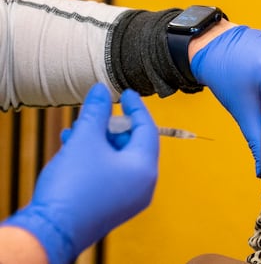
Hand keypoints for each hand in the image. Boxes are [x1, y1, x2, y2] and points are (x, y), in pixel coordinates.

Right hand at [2, 84, 158, 263]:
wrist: (51, 231)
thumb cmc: (73, 187)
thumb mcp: (86, 140)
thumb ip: (97, 112)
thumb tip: (102, 91)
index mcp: (145, 168)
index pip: (147, 129)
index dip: (136, 108)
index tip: (127, 94)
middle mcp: (143, 186)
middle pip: (133, 144)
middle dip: (110, 127)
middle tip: (93, 115)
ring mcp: (128, 199)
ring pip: (118, 160)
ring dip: (98, 142)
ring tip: (75, 131)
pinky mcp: (111, 207)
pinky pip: (110, 175)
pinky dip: (95, 160)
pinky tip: (72, 149)